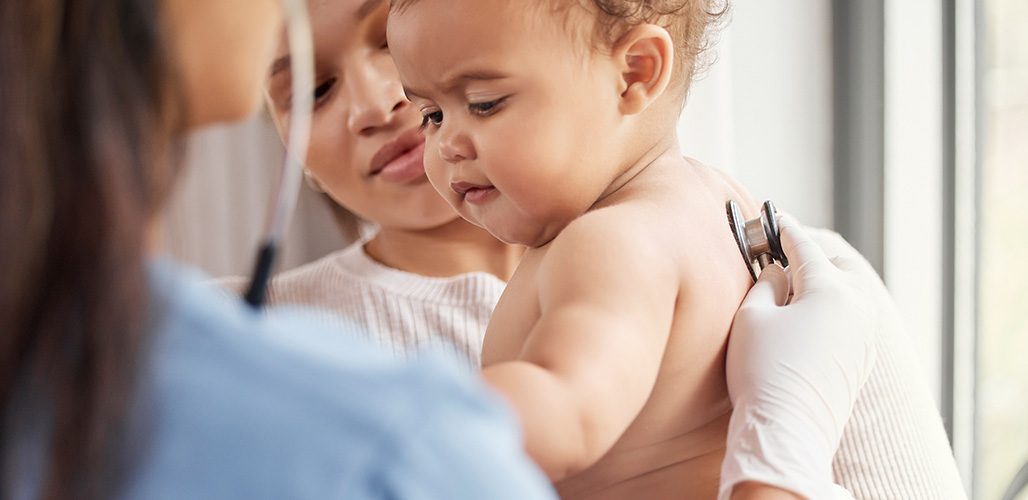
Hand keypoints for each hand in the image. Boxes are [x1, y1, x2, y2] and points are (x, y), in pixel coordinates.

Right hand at [719, 217, 876, 499]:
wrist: (787, 432)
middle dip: (810, 255)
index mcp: (831, 290)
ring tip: (792, 285)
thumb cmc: (764, 372)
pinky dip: (830, 309)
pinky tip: (805, 318)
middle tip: (781, 252)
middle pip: (836, 266)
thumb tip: (777, 272)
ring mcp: (864, 338)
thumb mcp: (752, 316)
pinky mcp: (860, 363)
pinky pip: (849, 320)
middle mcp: (857, 309)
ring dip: (822, 284)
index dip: (783, 229)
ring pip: (847, 294)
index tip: (772, 217)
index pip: (805, 247)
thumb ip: (766, 283)